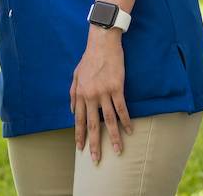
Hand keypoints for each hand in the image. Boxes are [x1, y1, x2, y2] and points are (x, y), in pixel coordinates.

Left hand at [70, 27, 132, 163]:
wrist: (102, 42)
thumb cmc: (89, 58)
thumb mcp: (75, 75)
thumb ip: (73, 93)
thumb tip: (72, 110)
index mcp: (80, 93)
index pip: (79, 120)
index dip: (80, 135)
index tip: (81, 149)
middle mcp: (90, 96)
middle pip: (93, 125)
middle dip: (94, 144)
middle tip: (96, 160)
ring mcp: (104, 92)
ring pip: (109, 120)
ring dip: (114, 137)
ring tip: (118, 151)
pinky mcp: (117, 87)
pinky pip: (122, 108)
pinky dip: (126, 121)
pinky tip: (129, 130)